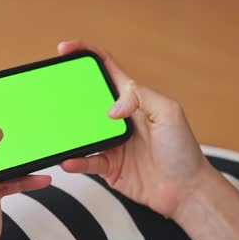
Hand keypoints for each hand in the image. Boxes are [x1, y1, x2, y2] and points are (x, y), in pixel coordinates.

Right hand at [59, 40, 207, 216]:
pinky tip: (69, 159)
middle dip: (67, 91)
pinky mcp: (108, 165)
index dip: (86, 53)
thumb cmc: (183, 150)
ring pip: (80, 130)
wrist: (187, 190)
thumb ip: (140, 97)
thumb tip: (110, 109)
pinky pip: (85, 160)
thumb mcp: (169, 112)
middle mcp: (118, 117)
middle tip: (51, 88)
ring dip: (67, 128)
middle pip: (86, 97)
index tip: (65, 49)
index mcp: (133, 98)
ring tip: (56, 127)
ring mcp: (111, 141)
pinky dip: (75, 160)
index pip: (106, 67)